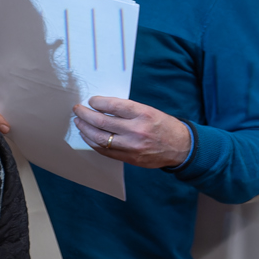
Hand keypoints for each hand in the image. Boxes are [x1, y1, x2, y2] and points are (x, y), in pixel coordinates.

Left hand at [73, 96, 191, 167]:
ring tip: (79, 122)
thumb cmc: (163, 126)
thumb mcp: (149, 111)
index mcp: (143, 114)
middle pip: (101, 122)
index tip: (91, 100)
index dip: (97, 102)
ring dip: (84, 129)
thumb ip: (127, 110)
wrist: (181, 147)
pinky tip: (87, 135)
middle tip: (78, 110)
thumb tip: (102, 106)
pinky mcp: (128, 158)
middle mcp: (136, 130)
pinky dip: (92, 142)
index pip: (113, 106)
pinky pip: (104, 150)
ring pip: (99, 138)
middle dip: (85, 115)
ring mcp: (132, 146)